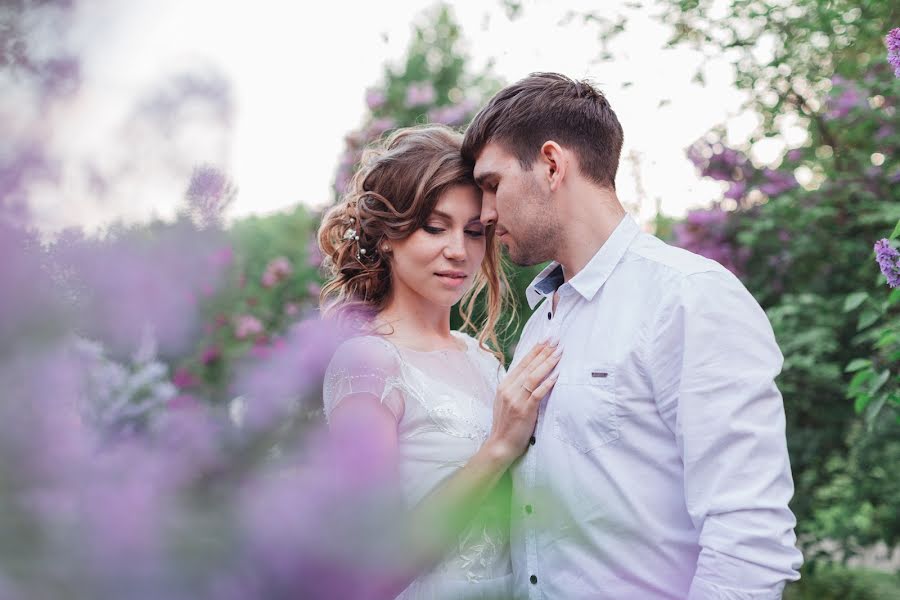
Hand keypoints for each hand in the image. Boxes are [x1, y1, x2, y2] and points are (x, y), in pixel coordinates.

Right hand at [486, 339, 561, 465]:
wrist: (500, 445)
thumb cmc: (506, 425)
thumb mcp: (506, 402)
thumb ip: (516, 388)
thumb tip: (530, 375)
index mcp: (504, 386)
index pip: (522, 363)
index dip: (535, 351)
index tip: (546, 340)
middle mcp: (508, 389)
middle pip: (529, 366)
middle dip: (544, 351)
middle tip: (556, 339)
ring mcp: (515, 399)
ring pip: (533, 376)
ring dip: (548, 363)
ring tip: (559, 352)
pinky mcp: (524, 410)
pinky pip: (538, 393)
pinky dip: (548, 382)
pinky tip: (557, 374)